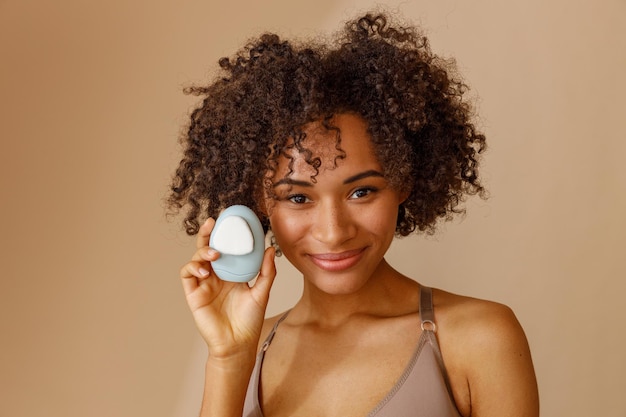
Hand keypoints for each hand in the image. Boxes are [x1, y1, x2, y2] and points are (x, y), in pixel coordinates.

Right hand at [179, 218, 276, 358]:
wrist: (238, 344)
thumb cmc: (249, 321)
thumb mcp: (262, 292)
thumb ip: (266, 271)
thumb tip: (270, 249)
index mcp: (231, 273)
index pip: (226, 248)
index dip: (225, 235)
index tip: (230, 220)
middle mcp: (216, 276)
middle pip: (208, 249)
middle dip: (207, 234)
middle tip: (212, 223)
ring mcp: (204, 284)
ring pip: (196, 259)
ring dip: (202, 251)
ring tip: (214, 254)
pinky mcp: (193, 294)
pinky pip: (187, 275)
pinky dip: (193, 268)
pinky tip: (205, 271)